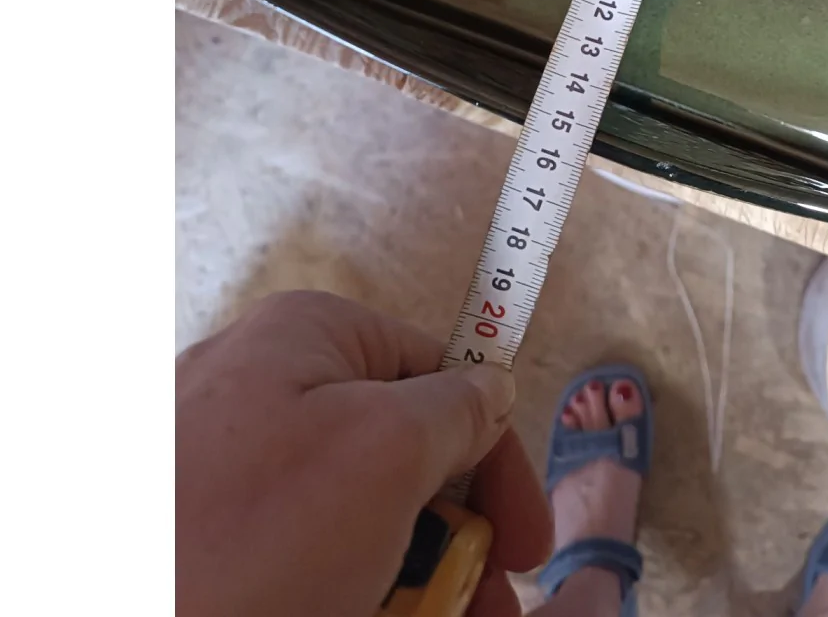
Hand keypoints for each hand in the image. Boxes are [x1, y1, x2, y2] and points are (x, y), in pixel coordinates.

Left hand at [176, 290, 550, 616]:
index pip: (444, 376)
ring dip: (403, 573)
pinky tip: (360, 612)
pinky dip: (342, 586)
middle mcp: (263, 389)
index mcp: (308, 338)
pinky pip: (299, 552)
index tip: (527, 548)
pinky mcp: (199, 537)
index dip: (498, 461)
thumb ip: (458, 407)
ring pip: (353, 514)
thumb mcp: (386, 449)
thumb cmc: (245, 542)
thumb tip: (489, 393)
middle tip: (483, 608)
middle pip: (400, 450)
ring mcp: (225, 468)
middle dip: (452, 535)